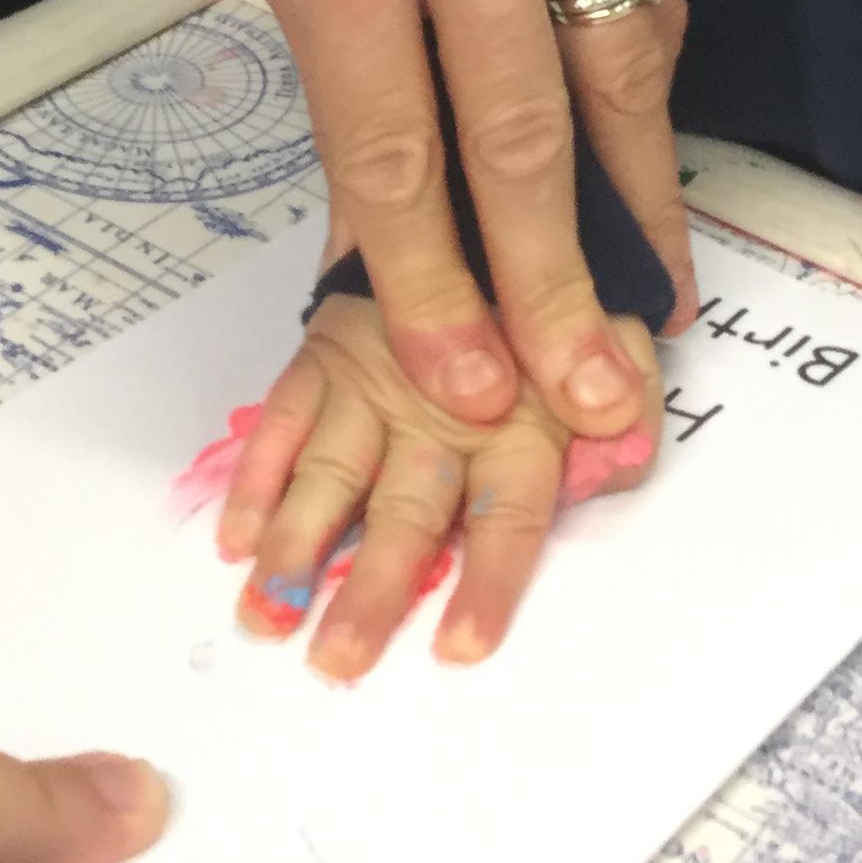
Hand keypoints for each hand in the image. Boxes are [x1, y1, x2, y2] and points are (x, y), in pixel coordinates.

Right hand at [215, 293, 662, 679]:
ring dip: (297, 547)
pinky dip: (257, 475)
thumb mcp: (622, 354)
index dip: (487, 579)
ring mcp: (378, 375)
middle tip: (337, 658)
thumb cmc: (556, 311)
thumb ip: (624, 422)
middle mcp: (446, 404)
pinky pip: (284, 416)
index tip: (460, 646)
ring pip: (334, 471)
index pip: (508, 512)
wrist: (492, 204)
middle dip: (371, 587)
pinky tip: (238, 538)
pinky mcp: (329, 346)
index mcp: (523, 416)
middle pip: (409, 508)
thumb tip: (618, 475)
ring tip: (266, 618)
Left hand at [239, 0, 693, 440]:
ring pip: (617, 69)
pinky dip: (651, 82)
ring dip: (637, 205)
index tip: (469, 380)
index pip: (392, 145)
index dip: (434, 280)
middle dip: (553, 284)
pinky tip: (649, 153)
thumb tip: (400, 233)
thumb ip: (348, 65)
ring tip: (651, 304)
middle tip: (590, 397)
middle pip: (520, 131)